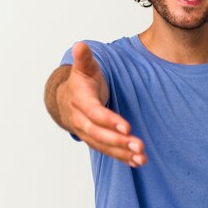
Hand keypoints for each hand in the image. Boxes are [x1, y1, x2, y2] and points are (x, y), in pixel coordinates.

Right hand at [56, 42, 146, 166]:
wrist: (66, 99)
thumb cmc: (81, 82)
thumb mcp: (83, 68)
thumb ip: (84, 58)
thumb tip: (80, 45)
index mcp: (80, 101)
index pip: (94, 113)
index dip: (109, 121)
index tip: (127, 127)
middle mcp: (81, 120)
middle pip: (99, 134)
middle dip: (119, 142)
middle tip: (139, 146)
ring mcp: (87, 133)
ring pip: (104, 146)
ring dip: (123, 153)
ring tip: (141, 157)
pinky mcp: (95, 140)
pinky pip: (107, 151)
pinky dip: (122, 158)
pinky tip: (137, 162)